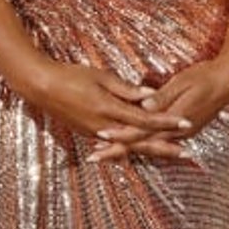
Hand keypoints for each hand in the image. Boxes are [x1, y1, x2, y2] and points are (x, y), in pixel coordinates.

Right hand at [17, 59, 191, 160]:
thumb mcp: (102, 77)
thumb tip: (151, 96)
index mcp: (109, 110)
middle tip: (186, 152)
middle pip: (140, 141)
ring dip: (150, 149)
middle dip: (164, 146)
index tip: (186, 123)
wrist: (42, 88)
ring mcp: (95, 134)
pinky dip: (132, 148)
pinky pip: (116, 145)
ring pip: (129, 146)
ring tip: (171, 152)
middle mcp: (104, 127)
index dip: (167, 123)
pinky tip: (144, 150)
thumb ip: (127, 90)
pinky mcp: (90, 134)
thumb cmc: (72, 76)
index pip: (145, 119)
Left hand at [88, 55, 228, 161]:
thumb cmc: (205, 76)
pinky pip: (157, 142)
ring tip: (105, 154)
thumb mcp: (183, 82)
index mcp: (173, 119)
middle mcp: (176, 132)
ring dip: (126, 150)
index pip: (140, 132)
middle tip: (93, 157)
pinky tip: (131, 146)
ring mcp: (180, 133)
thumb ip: (163, 96)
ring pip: (148, 146)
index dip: (119, 136)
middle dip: (116, 151)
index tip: (99, 138)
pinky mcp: (183, 130)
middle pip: (141, 145)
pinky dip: (141, 145)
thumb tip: (143, 105)